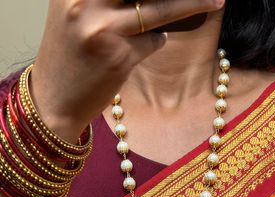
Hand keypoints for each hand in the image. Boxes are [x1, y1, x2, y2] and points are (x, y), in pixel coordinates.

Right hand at [31, 0, 224, 140]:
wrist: (54, 100)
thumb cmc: (68, 56)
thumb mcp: (75, 13)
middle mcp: (84, 2)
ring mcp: (103, 29)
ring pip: (159, 9)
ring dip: (190, 5)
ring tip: (213, 2)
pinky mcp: (119, 56)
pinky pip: (153, 41)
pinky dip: (155, 42)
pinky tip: (140, 47)